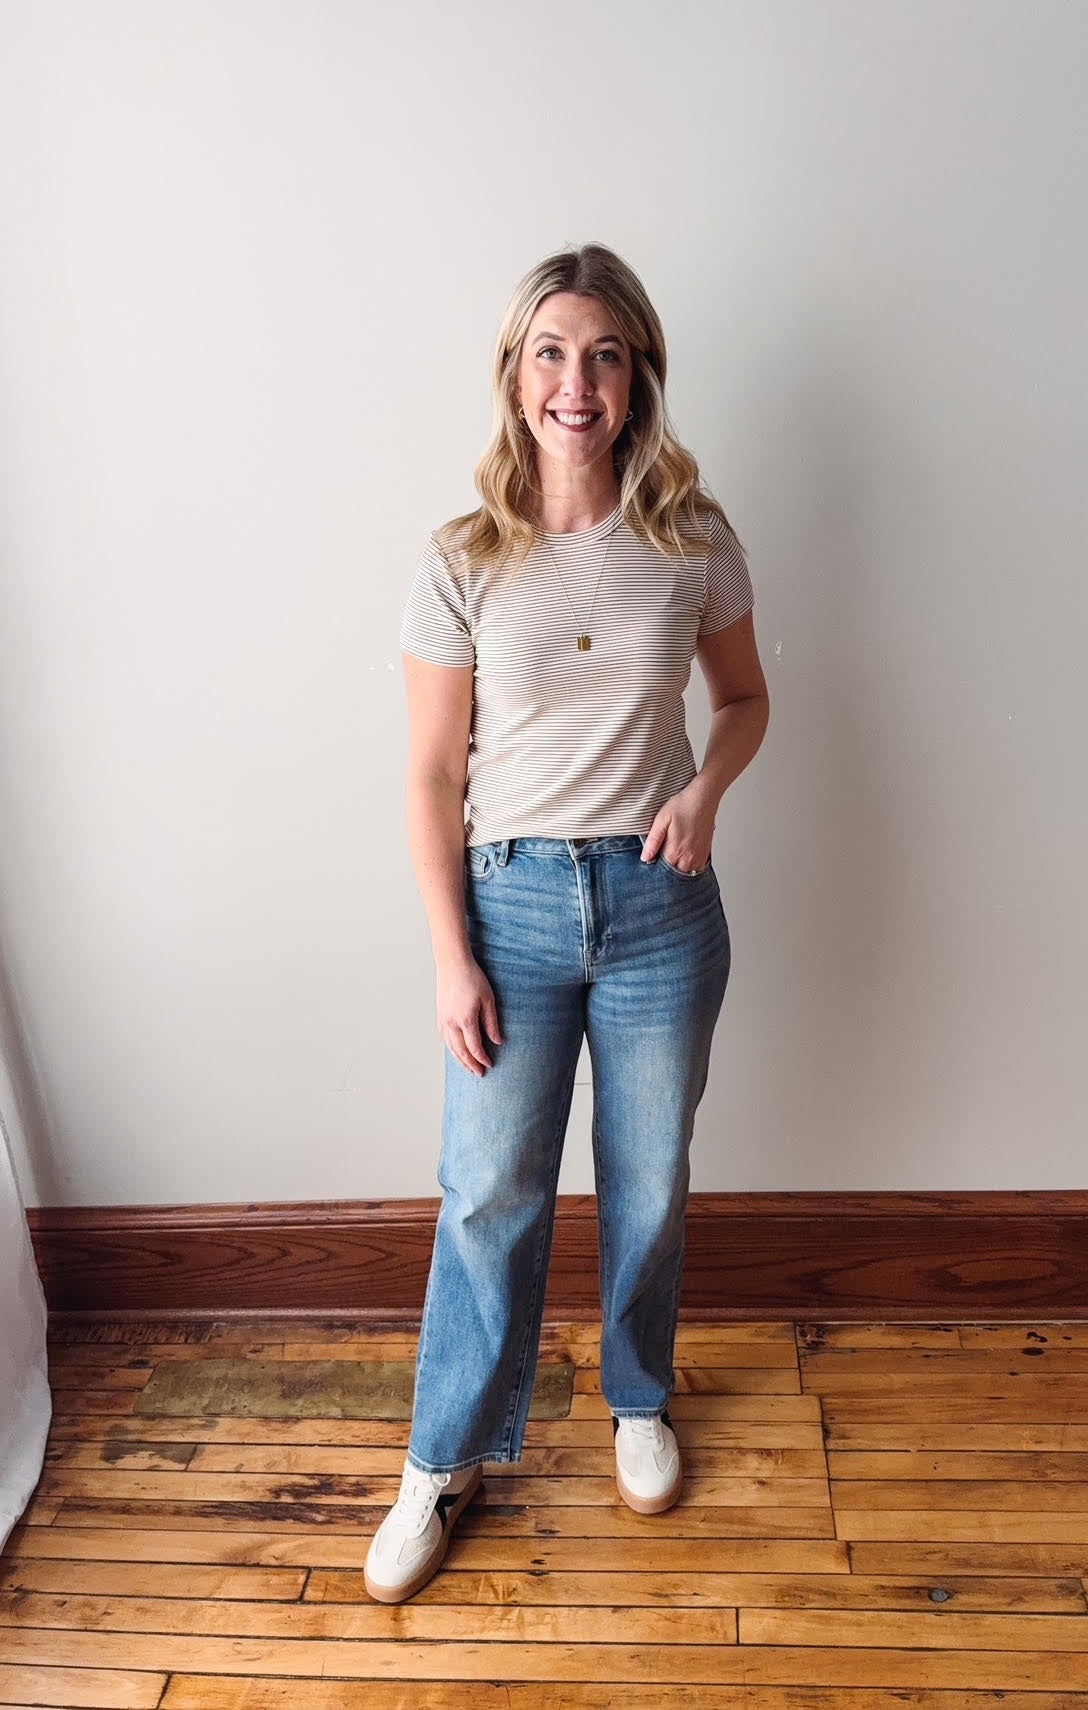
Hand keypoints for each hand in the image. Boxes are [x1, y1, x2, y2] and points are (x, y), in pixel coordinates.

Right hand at [436, 953, 502, 1076]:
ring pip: (450, 1047)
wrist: (452, 964)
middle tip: (479, 1074)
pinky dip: (450, 1048)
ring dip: (459, 1060)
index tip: (490, 1064)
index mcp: (466, 1020)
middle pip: (461, 1052)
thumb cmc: (473, 978)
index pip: (474, 1047)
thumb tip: (497, 1041)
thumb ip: (492, 1023)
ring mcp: (443, 1020)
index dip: (482, 1058)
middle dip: (470, 1065)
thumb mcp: (488, 1000)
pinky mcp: (440, 1015)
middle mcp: (452, 1023)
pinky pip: (444, 1038)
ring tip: (467, 1068)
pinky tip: (455, 1051)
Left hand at [641, 779, 716, 873]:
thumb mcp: (661, 820)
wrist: (703, 798)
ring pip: (686, 872)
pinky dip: (690, 866)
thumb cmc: (683, 806)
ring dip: (679, 868)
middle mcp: (688, 858)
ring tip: (674, 855)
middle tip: (663, 855)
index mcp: (674, 851)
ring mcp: (699, 856)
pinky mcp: (706, 852)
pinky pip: (697, 868)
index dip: (655, 867)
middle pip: (674, 873)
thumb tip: (645, 857)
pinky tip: (685, 856)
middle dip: (667, 869)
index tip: (653, 860)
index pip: (661, 870)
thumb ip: (653, 841)